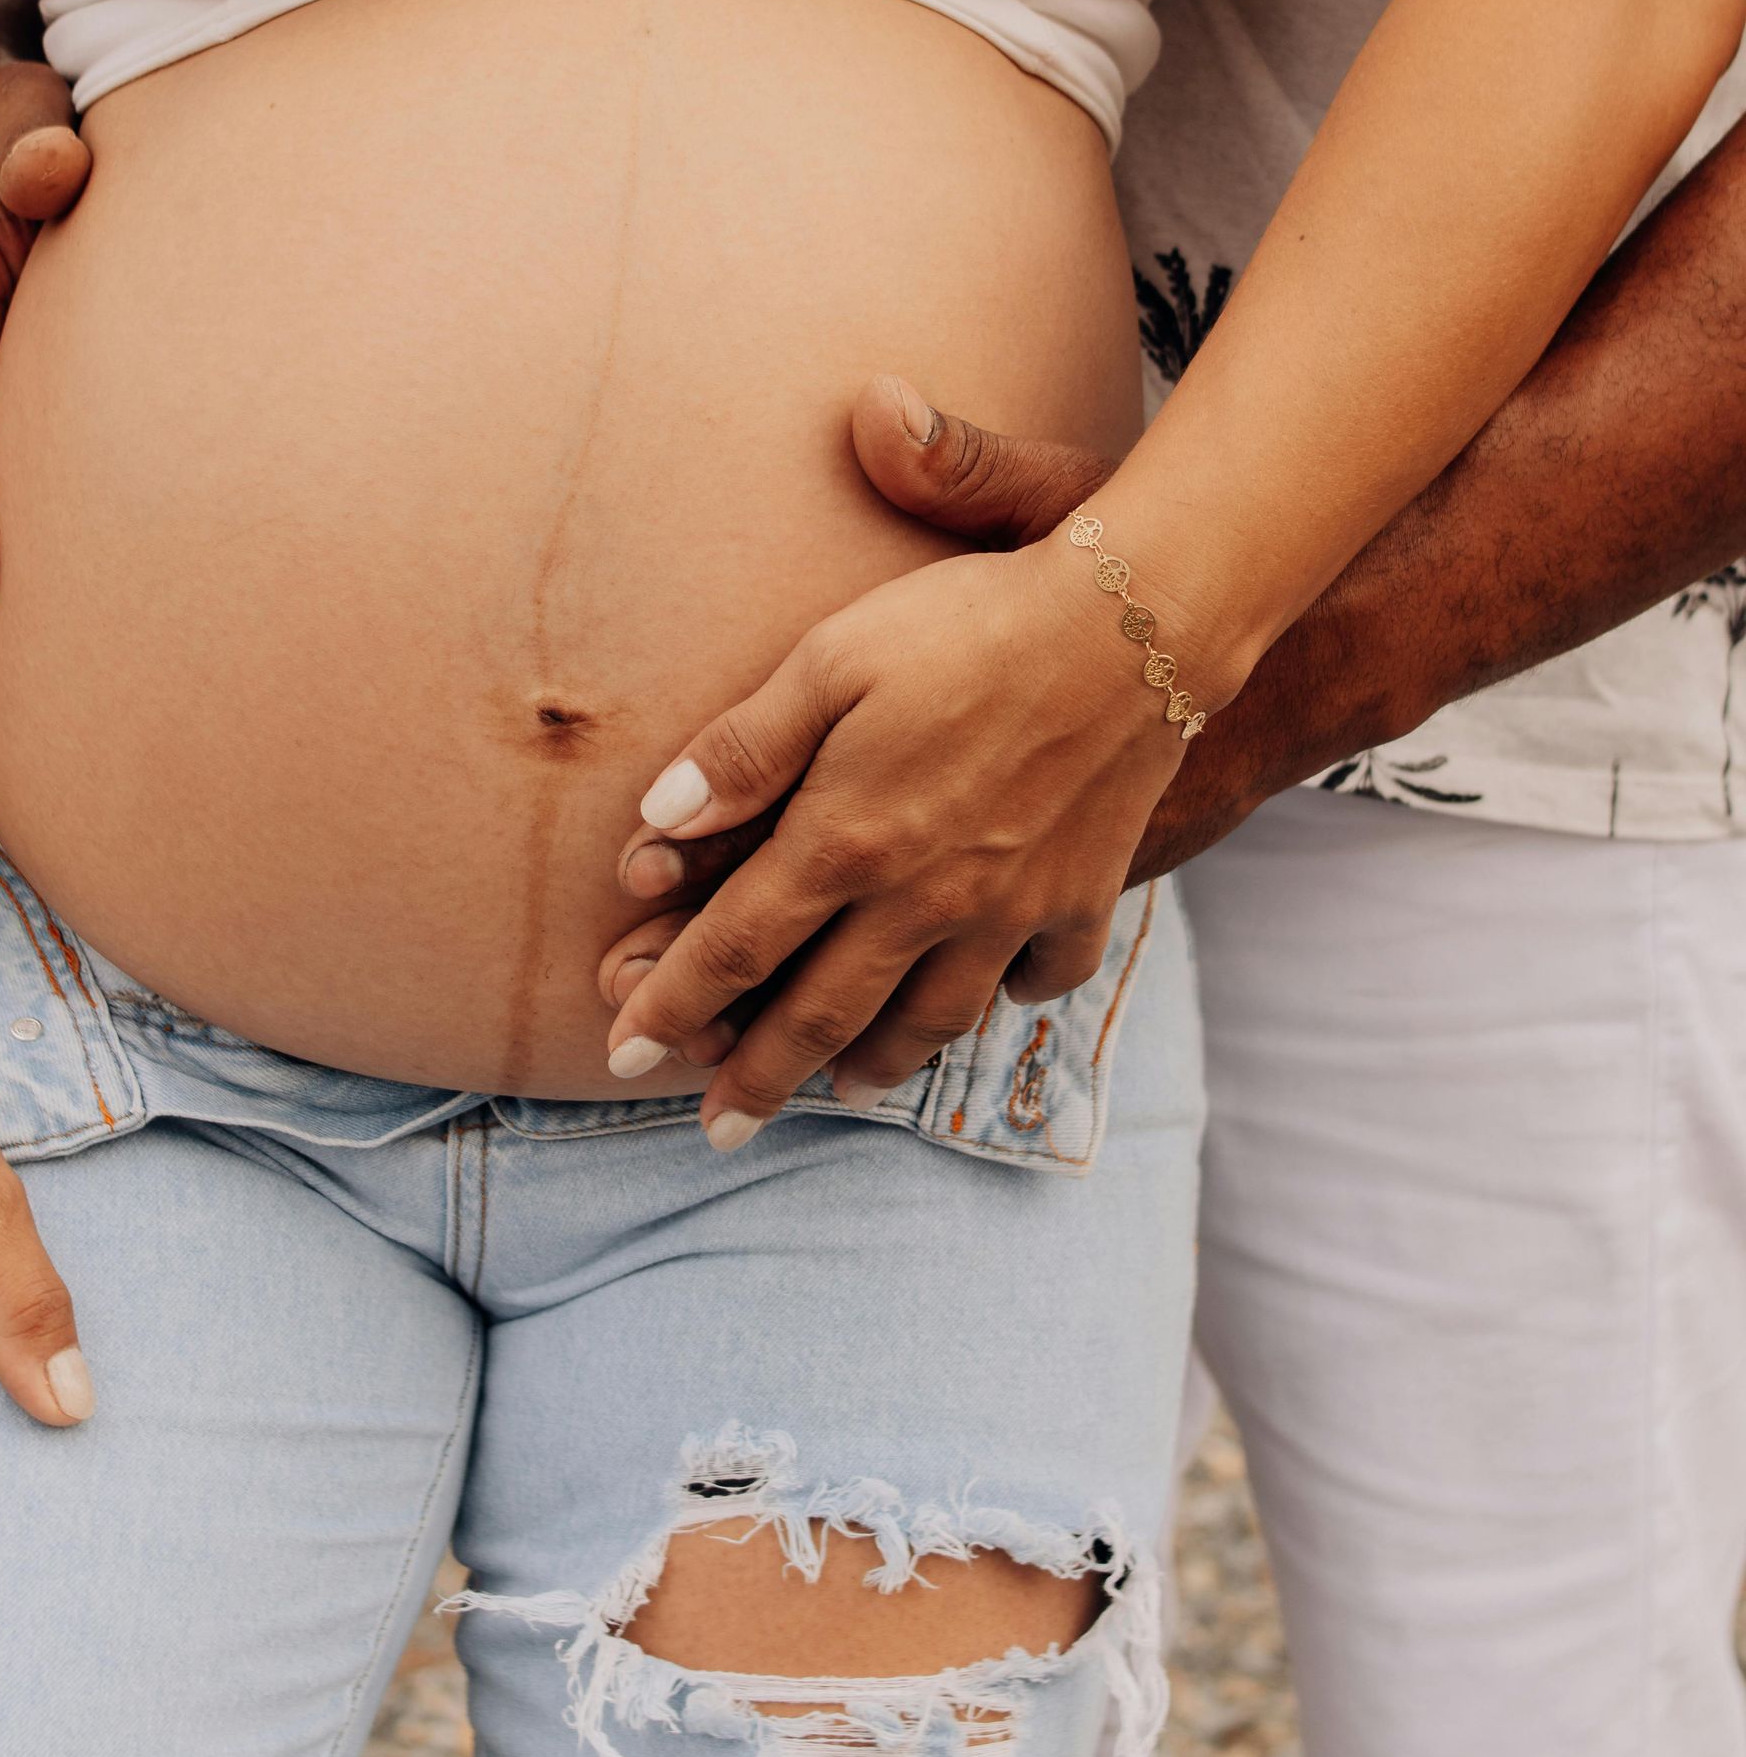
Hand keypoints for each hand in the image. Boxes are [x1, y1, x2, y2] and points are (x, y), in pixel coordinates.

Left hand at [602, 466, 1185, 1148]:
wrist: (1131, 625)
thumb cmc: (963, 627)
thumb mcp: (830, 660)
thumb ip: (744, 749)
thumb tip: (655, 821)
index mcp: (845, 841)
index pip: (735, 949)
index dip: (671, 1006)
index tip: (624, 1053)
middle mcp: (922, 900)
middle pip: (822, 1015)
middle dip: (758, 1079)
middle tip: (718, 1131)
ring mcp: (1008, 911)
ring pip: (929, 1020)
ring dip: (874, 1064)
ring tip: (839, 1090)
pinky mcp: (1082, 899)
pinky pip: (1040, 979)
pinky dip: (1007, 1002)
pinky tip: (987, 1001)